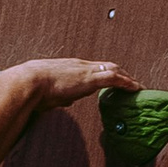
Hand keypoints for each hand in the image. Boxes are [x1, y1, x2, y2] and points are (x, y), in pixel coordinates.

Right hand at [1, 56, 138, 109]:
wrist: (29, 82)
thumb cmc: (34, 89)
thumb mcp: (50, 93)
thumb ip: (59, 96)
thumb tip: (64, 101)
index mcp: (71, 68)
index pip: (94, 68)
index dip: (106, 73)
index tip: (115, 80)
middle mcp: (81, 65)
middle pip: (108, 66)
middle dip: (121, 74)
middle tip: (132, 83)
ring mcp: (86, 70)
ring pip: (114, 70)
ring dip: (128, 78)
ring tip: (138, 87)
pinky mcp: (89, 78)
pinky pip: (114, 78)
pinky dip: (127, 83)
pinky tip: (136, 89)